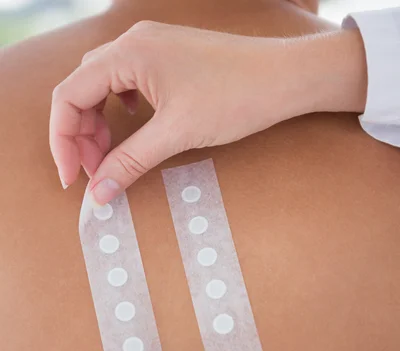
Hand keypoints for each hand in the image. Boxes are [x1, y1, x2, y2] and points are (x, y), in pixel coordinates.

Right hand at [50, 21, 366, 202]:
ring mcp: (152, 48)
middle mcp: (134, 44)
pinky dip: (120, 111)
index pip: (69, 95)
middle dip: (80, 135)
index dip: (64, 141)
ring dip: (99, 124)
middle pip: (82, 90)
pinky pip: (127, 83)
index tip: (73, 179)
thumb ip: (131, 161)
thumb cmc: (238, 96)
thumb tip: (99, 192)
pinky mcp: (168, 59)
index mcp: (128, 54)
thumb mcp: (177, 133)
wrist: (286, 77)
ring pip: (103, 87)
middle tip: (94, 173)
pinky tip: (133, 125)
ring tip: (110, 156)